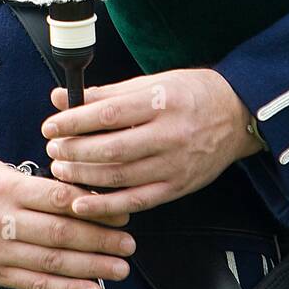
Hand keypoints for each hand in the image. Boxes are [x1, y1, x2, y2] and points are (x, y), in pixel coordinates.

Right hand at [0, 158, 135, 288]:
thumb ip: (36, 181)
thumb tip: (82, 193)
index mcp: (4, 186)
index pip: (58, 198)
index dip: (93, 206)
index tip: (120, 211)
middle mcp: (0, 221)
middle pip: (60, 233)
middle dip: (100, 240)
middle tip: (129, 244)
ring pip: (51, 263)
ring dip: (91, 267)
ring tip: (119, 268)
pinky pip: (35, 285)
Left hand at [41, 68, 264, 218]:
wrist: (236, 115)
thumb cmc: (190, 93)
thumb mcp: (150, 82)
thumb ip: (105, 93)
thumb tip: (61, 98)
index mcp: (160, 101)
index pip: (107, 114)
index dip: (73, 121)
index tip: (51, 125)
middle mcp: (169, 134)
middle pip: (110, 149)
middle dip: (74, 152)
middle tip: (53, 149)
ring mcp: (174, 164)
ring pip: (120, 177)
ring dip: (83, 177)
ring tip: (62, 170)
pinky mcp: (177, 187)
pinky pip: (136, 202)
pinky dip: (106, 206)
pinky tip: (82, 203)